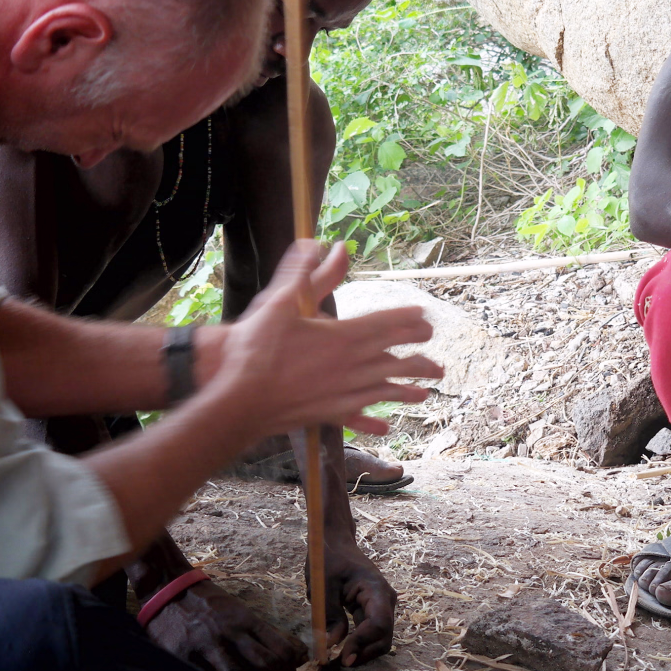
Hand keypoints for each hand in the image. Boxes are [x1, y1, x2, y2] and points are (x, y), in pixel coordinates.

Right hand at [143, 581, 303, 670]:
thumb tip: (299, 656)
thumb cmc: (207, 604)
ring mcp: (206, 643)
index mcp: (246, 620)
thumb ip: (262, 634)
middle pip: (265, 665)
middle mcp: (230, 631)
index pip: (281, 650)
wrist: (166, 588)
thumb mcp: (237, 611)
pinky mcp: (182, 655)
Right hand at [211, 240, 440, 436]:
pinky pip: (360, 417)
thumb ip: (302, 272)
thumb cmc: (257, 349)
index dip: (408, 319)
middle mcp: (352, 366)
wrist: (239, 398)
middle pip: (394, 356)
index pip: (386, 324)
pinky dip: (374, 421)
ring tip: (428, 390)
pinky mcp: (330, 414)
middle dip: (416, 349)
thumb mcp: (278, 301)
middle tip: (431, 344)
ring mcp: (344, 393)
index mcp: (344, 336)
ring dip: (409, 388)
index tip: (425, 317)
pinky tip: (386, 428)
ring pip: (386, 389)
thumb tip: (316, 242)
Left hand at [321, 535, 396, 666]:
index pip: (379, 624)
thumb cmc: (329, 558)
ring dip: (363, 652)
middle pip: (384, 637)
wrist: (336, 542)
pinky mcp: (373, 612)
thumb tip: (332, 645)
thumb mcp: (323, 585)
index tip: (342, 657)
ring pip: (381, 639)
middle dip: (365, 653)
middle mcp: (385, 601)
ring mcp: (382, 607)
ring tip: (339, 658)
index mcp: (376, 589)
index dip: (363, 644)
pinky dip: (361, 645)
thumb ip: (329, 614)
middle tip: (339, 663)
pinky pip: (372, 634)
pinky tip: (343, 649)